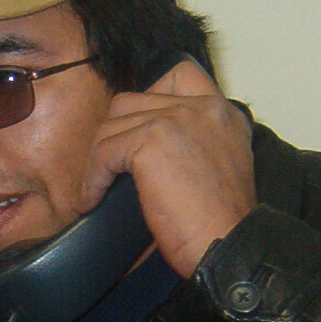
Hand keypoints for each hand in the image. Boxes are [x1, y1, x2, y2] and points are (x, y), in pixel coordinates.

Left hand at [88, 57, 255, 276]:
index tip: (135, 133)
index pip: (179, 75)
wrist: (228, 246)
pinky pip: (103, 152)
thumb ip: (193, 142)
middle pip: (133, 99)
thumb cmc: (221, 223)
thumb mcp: (218, 165)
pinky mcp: (150, 142)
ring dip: (99, 159)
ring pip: (112, 125)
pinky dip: (92, 179)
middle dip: (114, 134)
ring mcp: (176, 119)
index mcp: (223, 112)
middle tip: (109, 166)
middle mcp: (203, 107)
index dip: (148, 98)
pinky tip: (92, 200)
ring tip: (97, 188)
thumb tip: (146, 147)